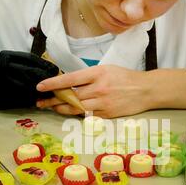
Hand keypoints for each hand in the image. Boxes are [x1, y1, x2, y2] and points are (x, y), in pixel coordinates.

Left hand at [36, 65, 152, 117]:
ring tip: (52, 108)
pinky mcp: (107, 114)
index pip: (69, 79)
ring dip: (61, 109)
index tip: (40, 87)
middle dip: (53, 100)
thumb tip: (68, 82)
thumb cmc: (125, 77)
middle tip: (40, 102)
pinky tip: (70, 112)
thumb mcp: (106, 69)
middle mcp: (99, 88)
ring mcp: (103, 103)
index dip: (53, 84)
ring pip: (76, 108)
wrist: (146, 90)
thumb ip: (88, 76)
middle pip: (70, 96)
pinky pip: (87, 115)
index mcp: (97, 73)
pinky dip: (77, 114)